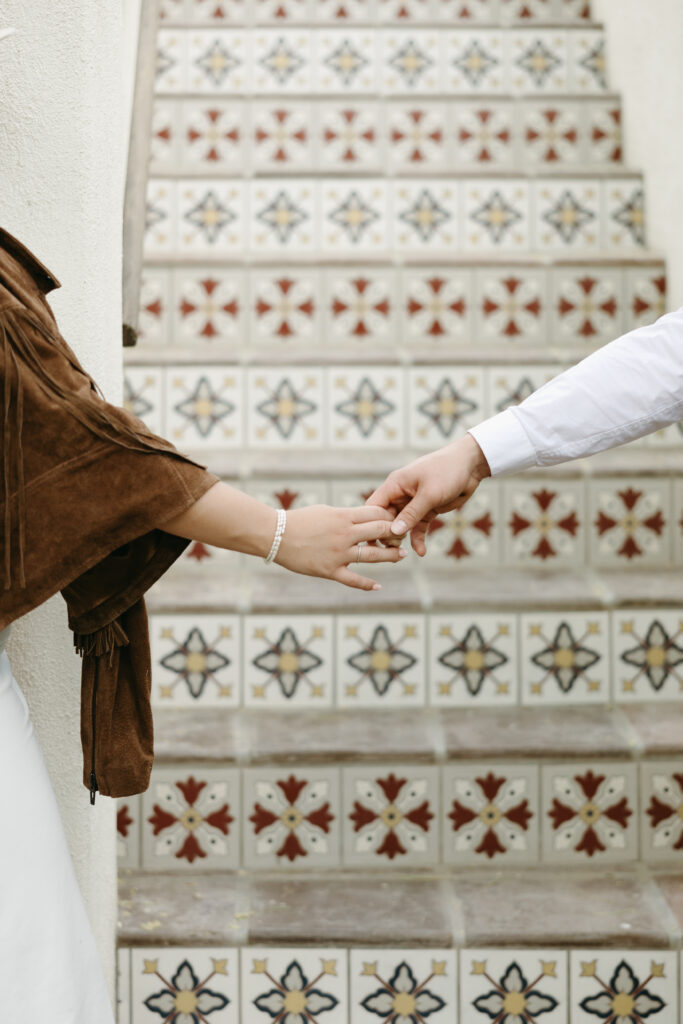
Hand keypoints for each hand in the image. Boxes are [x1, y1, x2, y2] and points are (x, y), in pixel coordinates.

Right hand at [275, 504, 405, 590]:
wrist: (275, 535)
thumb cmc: (300, 520)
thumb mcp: (326, 511)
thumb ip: (346, 515)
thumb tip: (363, 516)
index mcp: (343, 516)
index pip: (376, 514)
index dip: (390, 517)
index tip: (396, 521)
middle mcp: (344, 534)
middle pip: (380, 532)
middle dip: (395, 533)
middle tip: (403, 536)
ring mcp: (338, 554)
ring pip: (372, 556)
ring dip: (391, 556)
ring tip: (402, 555)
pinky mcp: (329, 570)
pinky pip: (353, 580)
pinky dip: (367, 584)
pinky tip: (378, 586)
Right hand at [364, 434, 490, 555]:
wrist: (471, 466)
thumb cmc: (447, 471)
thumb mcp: (429, 494)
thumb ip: (411, 513)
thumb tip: (394, 531)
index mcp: (395, 484)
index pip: (374, 506)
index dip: (371, 523)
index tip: (373, 540)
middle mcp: (401, 494)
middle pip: (385, 518)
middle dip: (387, 534)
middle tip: (392, 550)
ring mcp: (413, 503)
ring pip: (401, 525)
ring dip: (401, 539)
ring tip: (402, 554)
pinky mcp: (427, 510)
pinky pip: (418, 527)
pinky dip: (418, 538)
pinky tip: (421, 552)